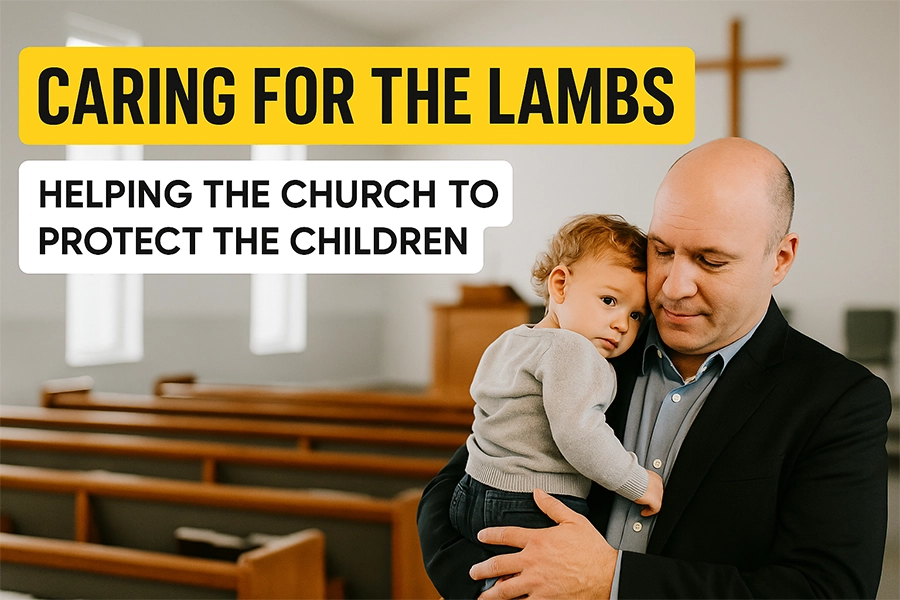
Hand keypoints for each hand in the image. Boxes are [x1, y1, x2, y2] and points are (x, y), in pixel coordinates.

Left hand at [469, 488, 617, 598]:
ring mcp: (537, 584)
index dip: (491, 535)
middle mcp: (532, 562)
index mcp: (538, 541)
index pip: (507, 535)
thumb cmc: (592, 549)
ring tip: (482, 596)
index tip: (481, 536)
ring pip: (505, 590)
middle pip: (498, 566)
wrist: (608, 575)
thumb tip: (537, 492)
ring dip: (490, 593)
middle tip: (473, 572)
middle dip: (482, 570)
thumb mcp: (574, 521)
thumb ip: (552, 506)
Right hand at [636, 470, 663, 516]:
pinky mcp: (656, 501)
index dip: (651, 492)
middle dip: (651, 498)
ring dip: (650, 505)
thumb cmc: (632, 478)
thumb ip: (641, 481)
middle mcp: (659, 485)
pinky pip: (655, 509)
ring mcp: (658, 493)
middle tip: (644, 501)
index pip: (655, 486)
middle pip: (657, 494)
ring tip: (644, 508)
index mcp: (655, 478)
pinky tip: (644, 512)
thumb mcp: (638, 477)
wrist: (632, 480)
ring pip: (657, 501)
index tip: (646, 494)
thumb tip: (637, 484)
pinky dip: (649, 512)